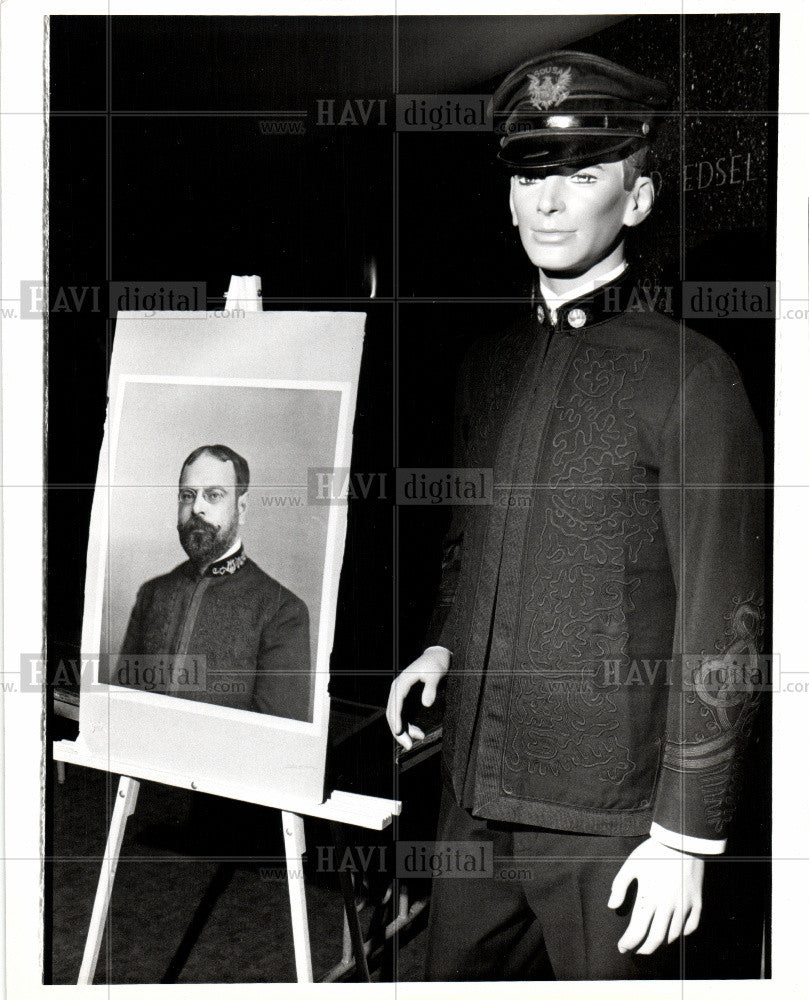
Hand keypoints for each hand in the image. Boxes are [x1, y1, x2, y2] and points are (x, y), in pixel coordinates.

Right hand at [385, 647, 449, 749]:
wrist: (437, 658)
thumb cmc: (436, 665)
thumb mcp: (436, 674)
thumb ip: (431, 688)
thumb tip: (426, 704)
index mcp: (402, 682)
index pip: (396, 702)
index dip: (396, 718)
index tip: (399, 731)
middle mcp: (398, 689)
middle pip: (392, 713)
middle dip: (398, 730)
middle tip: (409, 745)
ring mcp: (401, 696)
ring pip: (396, 717)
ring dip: (404, 731)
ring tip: (420, 738)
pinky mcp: (406, 701)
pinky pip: (403, 717)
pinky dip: (409, 726)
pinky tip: (419, 734)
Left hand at [608, 837, 703, 954]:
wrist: (681, 839)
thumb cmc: (653, 851)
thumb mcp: (631, 864)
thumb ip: (619, 886)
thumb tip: (612, 906)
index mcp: (649, 898)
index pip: (637, 930)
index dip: (628, 943)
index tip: (622, 947)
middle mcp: (668, 906)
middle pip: (655, 939)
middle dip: (643, 949)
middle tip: (635, 950)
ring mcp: (684, 906)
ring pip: (673, 935)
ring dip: (661, 942)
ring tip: (651, 942)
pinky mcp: (697, 902)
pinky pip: (690, 926)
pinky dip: (680, 934)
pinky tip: (672, 932)